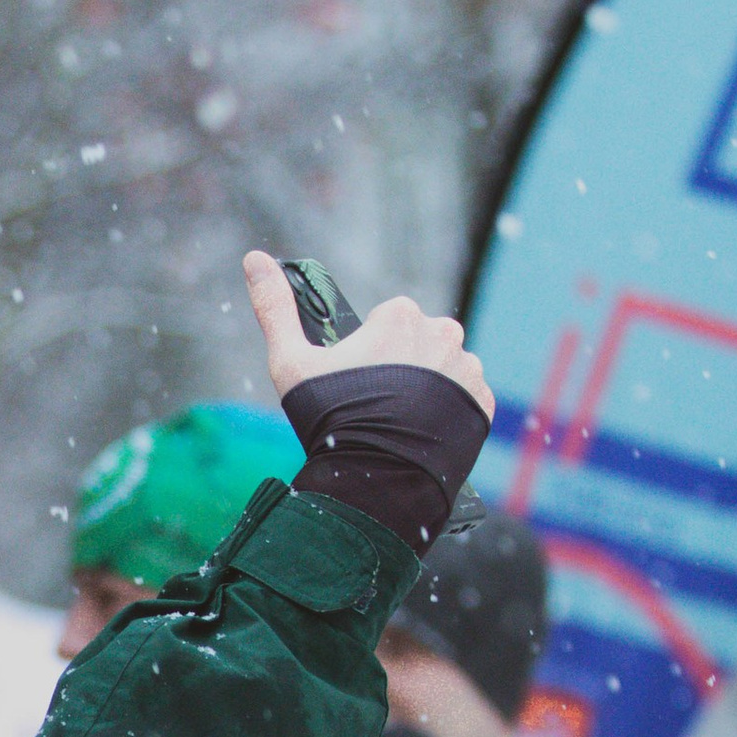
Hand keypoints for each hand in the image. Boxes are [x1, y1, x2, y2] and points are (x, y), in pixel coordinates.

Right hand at [242, 250, 493, 419]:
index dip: (368, 352)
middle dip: (402, 367)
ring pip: (445, 369)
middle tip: (378, 405)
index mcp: (400, 316)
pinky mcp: (483, 402)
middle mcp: (441, 333)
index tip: (358, 381)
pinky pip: (467, 398)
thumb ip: (274, 308)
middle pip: (418, 343)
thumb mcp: (291, 362)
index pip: (387, 322)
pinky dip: (451, 412)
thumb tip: (253, 259)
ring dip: (430, 388)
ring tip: (401, 423)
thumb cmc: (332, 417)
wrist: (377, 477)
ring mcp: (467, 368)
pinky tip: (424, 432)